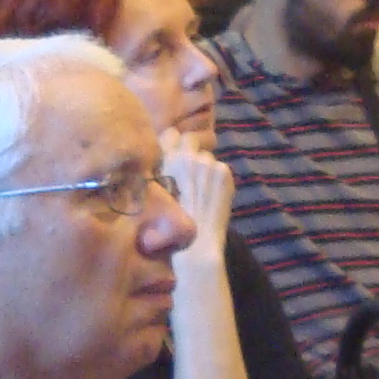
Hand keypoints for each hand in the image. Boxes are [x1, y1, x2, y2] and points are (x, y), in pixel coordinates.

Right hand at [162, 132, 234, 254]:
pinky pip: (219, 168)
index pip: (170, 134)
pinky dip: (216, 178)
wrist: (195, 244)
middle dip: (190, 150)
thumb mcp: (155, 192)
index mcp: (163, 160)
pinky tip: (211, 195)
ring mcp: (207, 163)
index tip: (175, 154)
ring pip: (206, 156)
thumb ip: (160, 169)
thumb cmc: (167, 225)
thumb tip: (167, 155)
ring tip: (201, 188)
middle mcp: (185, 156)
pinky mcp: (223, 173)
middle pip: (190, 139)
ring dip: (203, 167)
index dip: (173, 144)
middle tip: (190, 172)